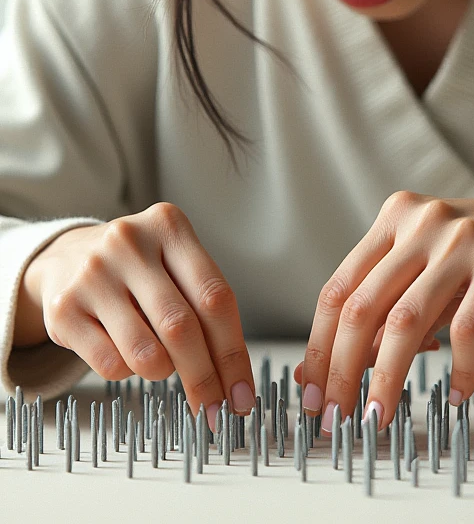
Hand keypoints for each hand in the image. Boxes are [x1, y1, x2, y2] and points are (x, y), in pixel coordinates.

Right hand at [23, 202, 255, 425]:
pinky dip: (127, 371)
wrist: (67, 256)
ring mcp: (93, 274)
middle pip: (182, 327)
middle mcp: (129, 243)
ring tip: (159, 359)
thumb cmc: (139, 268)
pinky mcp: (64, 308)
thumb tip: (234, 380)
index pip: (214, 296)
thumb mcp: (176, 265)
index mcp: (168, 226)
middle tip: (217, 413)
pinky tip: (123, 348)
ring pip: (145, 352)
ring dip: (162, 372)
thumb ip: (206, 307)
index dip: (233, 353)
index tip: (242, 395)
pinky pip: (111, 364)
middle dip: (204, 379)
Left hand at [294, 188, 473, 432]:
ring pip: (407, 320)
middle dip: (342, 370)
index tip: (312, 393)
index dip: (318, 347)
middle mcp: (422, 222)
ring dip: (387, 378)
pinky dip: (458, 370)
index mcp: (395, 217)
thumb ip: (386, 308)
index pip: (339, 289)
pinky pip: (468, 329)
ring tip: (378, 417)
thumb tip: (328, 369)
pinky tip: (455, 395)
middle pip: (363, 306)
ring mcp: (462, 240)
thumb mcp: (429, 271)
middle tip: (336, 417)